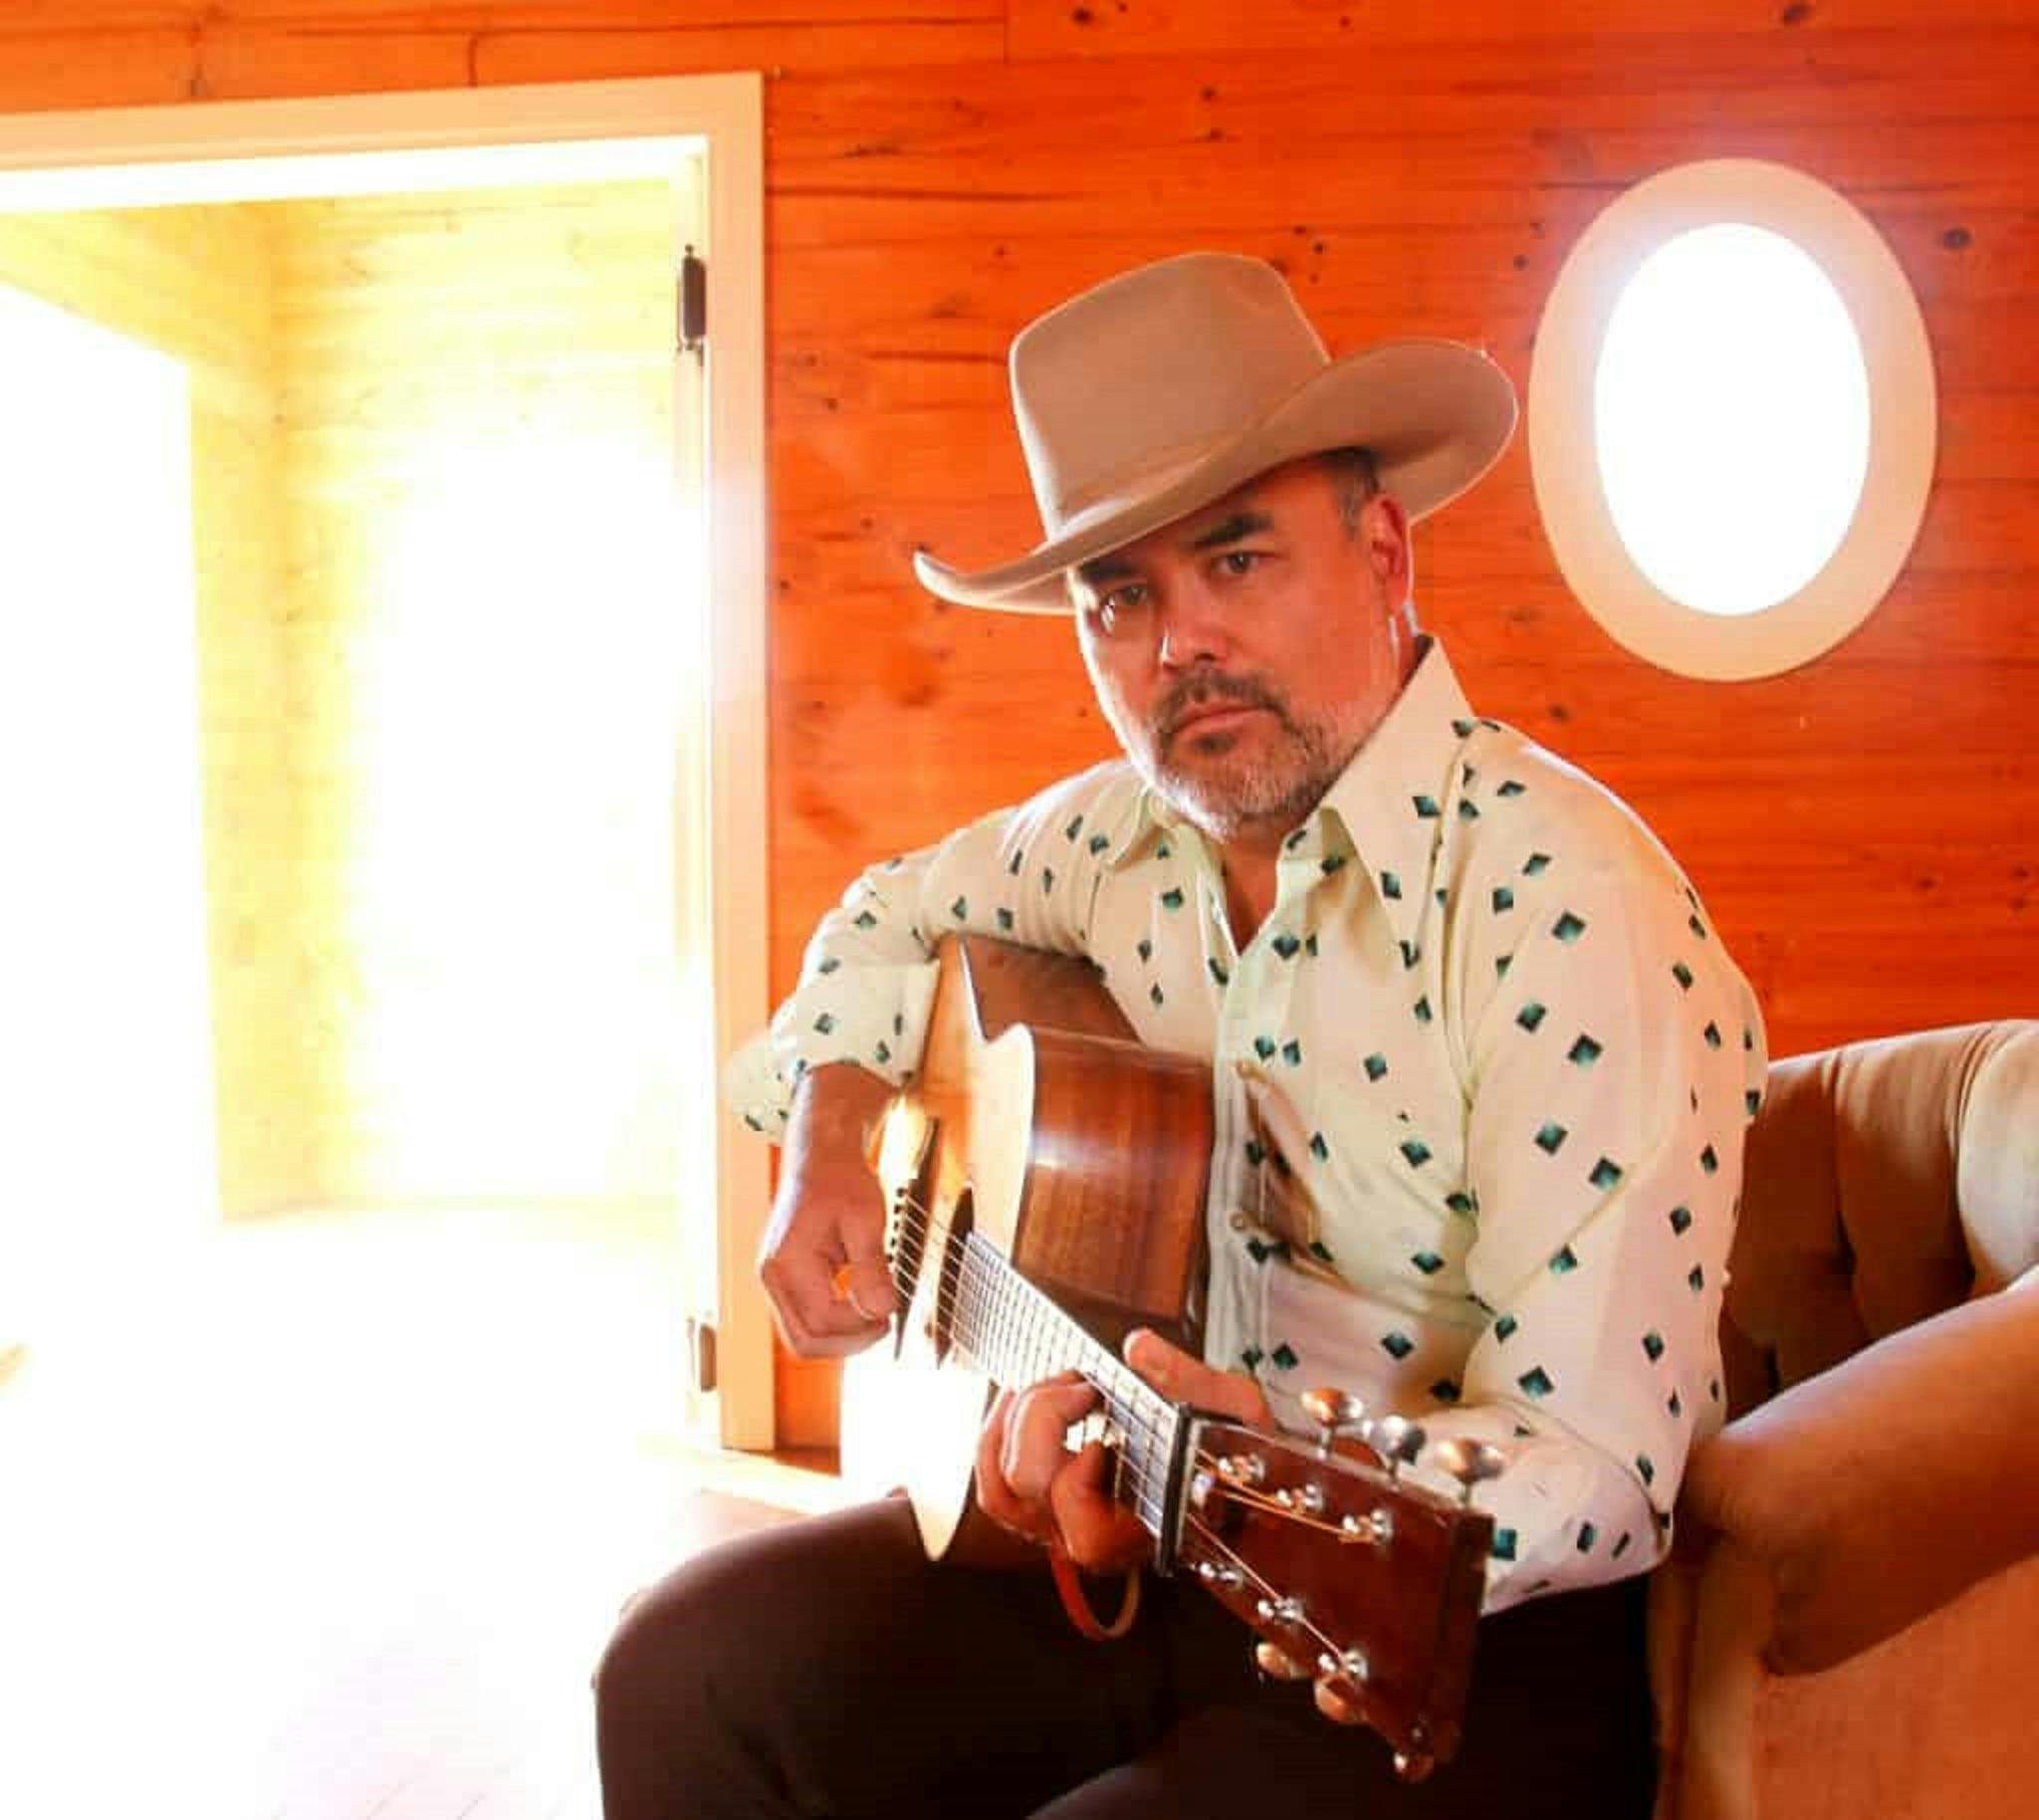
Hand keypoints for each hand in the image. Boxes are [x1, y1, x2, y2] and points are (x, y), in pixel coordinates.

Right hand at [756, 1065, 898, 1357]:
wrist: (821, 1157)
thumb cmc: (841, 1180)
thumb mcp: (866, 1219)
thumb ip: (871, 1267)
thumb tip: (882, 1310)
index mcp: (787, 1262)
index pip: (822, 1321)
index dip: (860, 1325)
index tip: (890, 1310)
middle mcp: (773, 1276)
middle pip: (804, 1342)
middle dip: (849, 1342)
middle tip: (884, 1323)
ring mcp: (776, 1281)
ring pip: (803, 1336)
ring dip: (841, 1335)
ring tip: (874, 1312)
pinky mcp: (786, 1281)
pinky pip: (806, 1319)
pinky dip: (834, 1321)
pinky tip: (859, 1302)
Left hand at [972, 1329, 1272, 1571]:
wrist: (1228, 1479)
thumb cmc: (1236, 1456)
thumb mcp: (1234, 1412)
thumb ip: (1191, 1383)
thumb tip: (1139, 1348)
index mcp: (1143, 1530)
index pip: (1086, 1533)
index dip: (1081, 1472)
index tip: (1105, 1422)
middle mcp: (1093, 1538)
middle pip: (1028, 1489)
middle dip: (1043, 1417)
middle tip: (1082, 1386)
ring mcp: (1061, 1524)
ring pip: (999, 1489)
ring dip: (1012, 1423)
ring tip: (1048, 1386)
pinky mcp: (1042, 1504)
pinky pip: (993, 1480)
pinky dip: (996, 1434)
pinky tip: (1021, 1398)